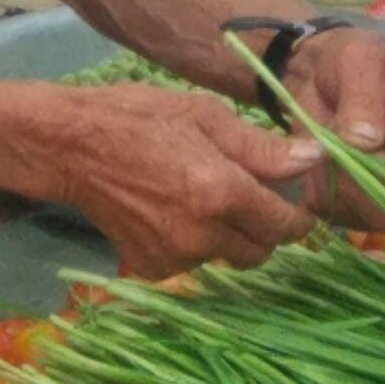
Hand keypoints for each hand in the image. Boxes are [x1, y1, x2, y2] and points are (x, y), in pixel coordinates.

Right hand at [59, 84, 321, 278]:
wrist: (70, 147)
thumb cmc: (140, 118)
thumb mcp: (205, 115)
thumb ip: (262, 147)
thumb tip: (314, 159)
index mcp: (222, 193)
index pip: (284, 226)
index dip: (297, 218)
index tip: (295, 205)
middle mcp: (202, 234)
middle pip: (260, 251)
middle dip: (264, 229)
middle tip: (247, 196)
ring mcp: (174, 257)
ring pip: (225, 257)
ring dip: (227, 236)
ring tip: (199, 197)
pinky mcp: (151, 268)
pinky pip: (191, 263)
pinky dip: (192, 244)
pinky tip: (171, 213)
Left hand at [282, 28, 384, 226]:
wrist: (316, 70)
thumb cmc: (346, 57)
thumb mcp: (357, 61)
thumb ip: (362, 99)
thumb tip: (365, 142)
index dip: (382, 175)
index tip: (341, 154)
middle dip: (353, 190)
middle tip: (318, 157)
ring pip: (371, 218)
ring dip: (334, 195)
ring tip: (313, 155)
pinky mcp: (370, 198)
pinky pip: (347, 218)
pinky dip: (322, 200)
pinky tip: (310, 169)